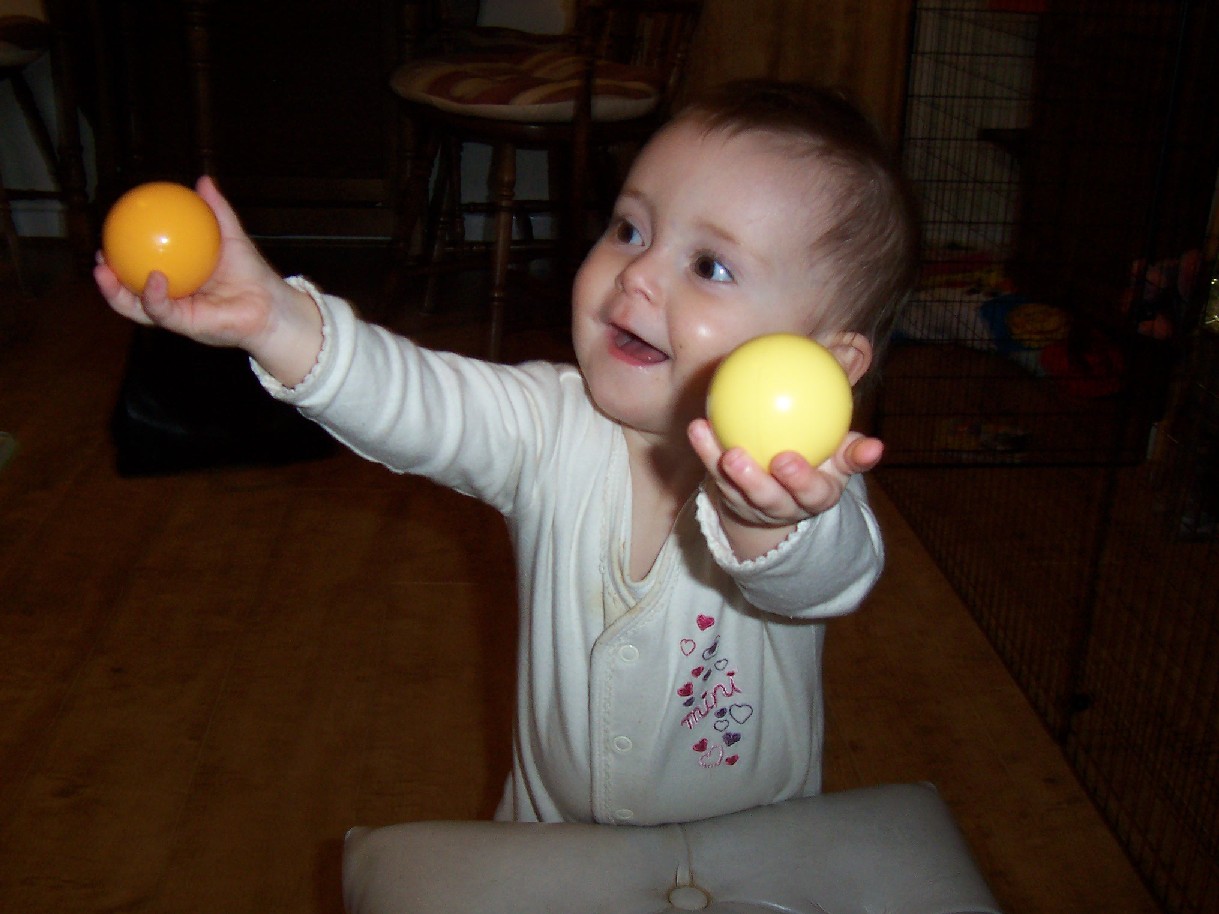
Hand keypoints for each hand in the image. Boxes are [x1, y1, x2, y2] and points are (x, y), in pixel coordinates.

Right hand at [95, 176, 323, 385]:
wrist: (272, 305)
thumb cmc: (251, 273)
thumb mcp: (230, 237)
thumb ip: (216, 212)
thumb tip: (202, 180)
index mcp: (177, 282)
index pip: (139, 271)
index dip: (119, 259)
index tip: (107, 238)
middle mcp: (173, 301)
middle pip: (129, 294)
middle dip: (108, 281)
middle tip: (98, 258)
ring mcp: (178, 316)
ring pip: (137, 308)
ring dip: (116, 293)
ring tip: (103, 272)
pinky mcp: (189, 327)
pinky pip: (164, 312)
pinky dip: (154, 297)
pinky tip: (152, 278)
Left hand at [688, 417, 882, 531]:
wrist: (783, 485)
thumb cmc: (820, 458)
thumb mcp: (840, 456)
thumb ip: (853, 448)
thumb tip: (877, 446)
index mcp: (815, 496)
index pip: (813, 493)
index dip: (801, 481)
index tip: (787, 460)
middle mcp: (783, 505)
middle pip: (771, 499)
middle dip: (758, 484)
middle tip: (741, 457)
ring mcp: (752, 503)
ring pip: (737, 489)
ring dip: (724, 468)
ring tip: (717, 443)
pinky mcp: (728, 493)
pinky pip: (714, 472)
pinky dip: (706, 450)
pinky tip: (698, 427)